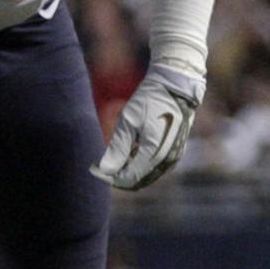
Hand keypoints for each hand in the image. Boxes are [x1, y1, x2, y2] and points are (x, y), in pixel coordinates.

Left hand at [92, 65, 203, 190]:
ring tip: (112, 156)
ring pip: (146, 176)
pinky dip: (139, 165)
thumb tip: (105, 170)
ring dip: (128, 171)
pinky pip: (154, 168)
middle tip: (100, 165)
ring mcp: (173, 158)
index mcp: (155, 154)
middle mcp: (167, 161)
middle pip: (137, 181)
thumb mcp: (128, 121)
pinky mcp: (175, 152)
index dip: (108, 177)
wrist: (176, 87)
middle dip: (117, 176)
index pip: (128, 178)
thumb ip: (118, 148)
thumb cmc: (150, 100)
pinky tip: (128, 152)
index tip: (93, 167)